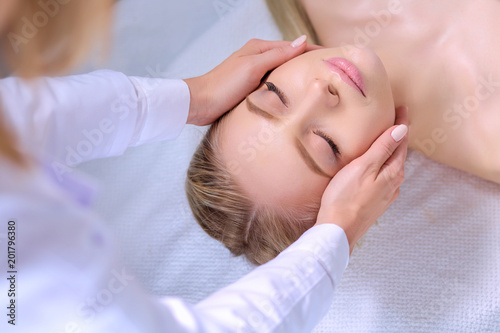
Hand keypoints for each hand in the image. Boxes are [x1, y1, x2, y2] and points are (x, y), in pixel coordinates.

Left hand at [184, 36, 320, 125]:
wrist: (200, 104)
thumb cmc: (223, 85)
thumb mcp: (253, 67)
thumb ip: (278, 55)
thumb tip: (302, 41)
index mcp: (259, 48)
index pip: (294, 46)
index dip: (314, 50)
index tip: (333, 55)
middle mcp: (258, 58)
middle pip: (290, 58)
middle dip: (309, 63)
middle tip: (331, 72)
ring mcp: (255, 73)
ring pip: (283, 72)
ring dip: (298, 76)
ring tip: (318, 84)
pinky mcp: (251, 88)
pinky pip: (274, 84)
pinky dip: (287, 87)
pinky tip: (294, 96)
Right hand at [315, 106, 408, 253]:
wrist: (338, 230)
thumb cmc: (346, 197)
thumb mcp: (364, 167)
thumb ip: (382, 149)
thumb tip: (401, 130)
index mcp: (393, 172)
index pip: (401, 141)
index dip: (402, 123)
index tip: (402, 107)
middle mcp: (394, 184)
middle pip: (399, 154)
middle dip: (398, 137)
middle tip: (395, 120)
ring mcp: (385, 195)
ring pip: (391, 167)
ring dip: (390, 152)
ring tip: (384, 140)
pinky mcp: (374, 202)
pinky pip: (383, 178)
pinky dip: (381, 166)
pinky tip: (373, 167)